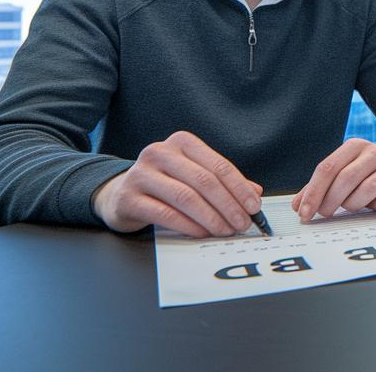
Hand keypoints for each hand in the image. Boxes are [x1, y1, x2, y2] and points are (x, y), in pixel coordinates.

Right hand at [91, 130, 263, 237]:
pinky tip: (202, 233)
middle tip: (242, 223)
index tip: (254, 207)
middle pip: (204, 181)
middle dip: (228, 206)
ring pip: (186, 197)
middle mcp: (160, 152)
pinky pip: (165, 213)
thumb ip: (223, 182)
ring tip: (225, 231)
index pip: (218, 165)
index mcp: (182, 142)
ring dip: (211, 218)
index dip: (239, 188)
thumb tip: (254, 192)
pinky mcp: (129, 197)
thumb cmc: (164, 183)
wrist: (120, 194)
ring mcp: (141, 174)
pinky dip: (188, 225)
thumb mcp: (194, 176)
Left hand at [291, 140, 375, 221]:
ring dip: (352, 205)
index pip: (327, 168)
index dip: (313, 192)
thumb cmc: (366, 173)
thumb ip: (319, 187)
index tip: (304, 213)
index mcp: (354, 146)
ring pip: (365, 191)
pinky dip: (374, 209)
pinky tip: (374, 205)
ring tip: (350, 206)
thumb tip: (298, 205)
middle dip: (329, 201)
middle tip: (324, 213)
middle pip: (345, 179)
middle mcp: (374, 153)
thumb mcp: (343, 172)